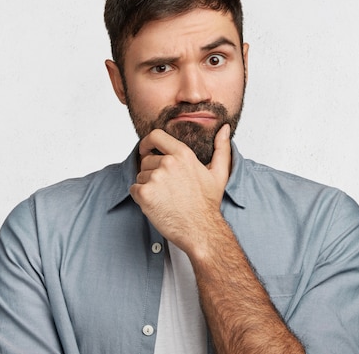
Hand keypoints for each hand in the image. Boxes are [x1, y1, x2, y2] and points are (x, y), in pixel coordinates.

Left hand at [130, 124, 231, 253]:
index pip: (156, 136)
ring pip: (140, 176)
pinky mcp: (145, 193)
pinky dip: (140, 198)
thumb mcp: (219, 173)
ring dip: (147, 186)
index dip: (147, 142)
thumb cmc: (208, 204)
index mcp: (183, 154)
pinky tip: (156, 205)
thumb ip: (221, 148)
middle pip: (146, 160)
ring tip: (165, 199)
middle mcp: (168, 163)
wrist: (201, 230)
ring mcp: (155, 178)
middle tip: (167, 189)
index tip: (146, 149)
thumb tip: (224, 128)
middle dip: (151, 172)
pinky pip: (134, 189)